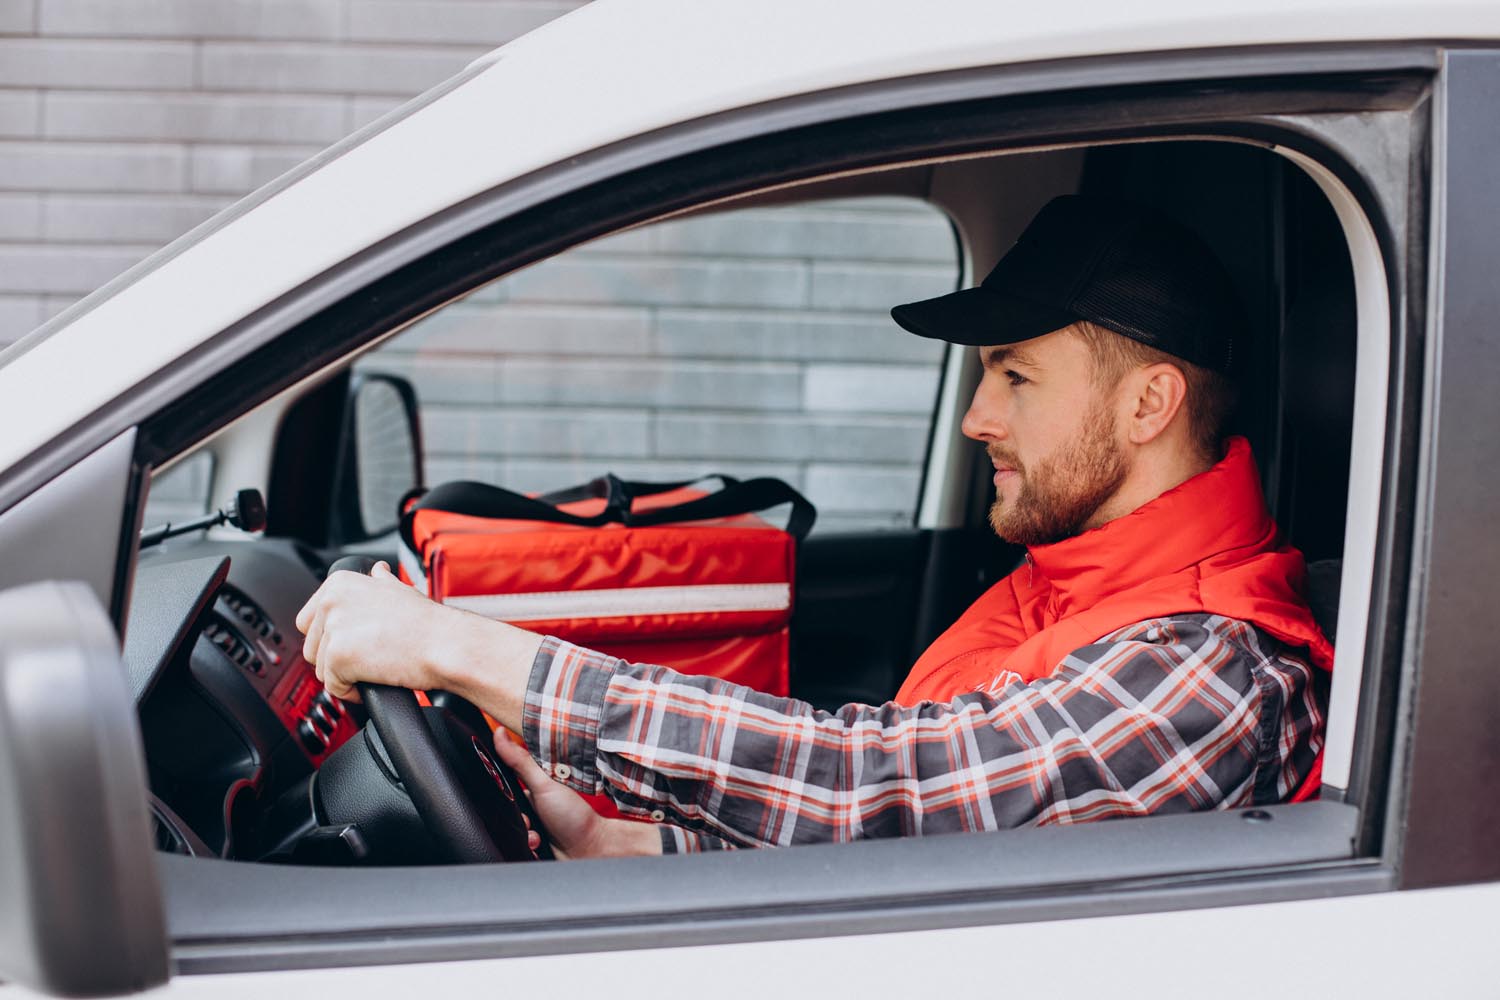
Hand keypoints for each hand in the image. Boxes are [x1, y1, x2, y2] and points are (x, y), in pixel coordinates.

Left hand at [295, 563, 539, 730]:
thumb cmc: (429, 623)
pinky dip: (352, 692)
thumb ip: (379, 582)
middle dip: (337, 660)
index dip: (332, 639)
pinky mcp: (338, 656)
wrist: (446, 644)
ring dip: (346, 676)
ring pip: (321, 669)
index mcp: (340, 583)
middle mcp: (331, 601)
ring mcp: (334, 628)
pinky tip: (376, 681)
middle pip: (312, 647)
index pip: (310, 621)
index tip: (356, 645)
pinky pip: (333, 687)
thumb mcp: (400, 589)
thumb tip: (377, 572)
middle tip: (370, 659)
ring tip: (376, 669)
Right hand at [493, 735, 661, 859]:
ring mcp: (532, 828)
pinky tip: (538, 848)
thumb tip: (499, 732)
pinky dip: (526, 850)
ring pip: (509, 834)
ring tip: (537, 837)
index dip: (500, 797)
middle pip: (504, 815)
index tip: (508, 800)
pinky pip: (516, 849)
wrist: (590, 850)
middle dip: (514, 822)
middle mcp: (530, 807)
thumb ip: (520, 761)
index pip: (502, 789)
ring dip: (522, 837)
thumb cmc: (574, 816)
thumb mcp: (544, 785)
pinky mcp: (532, 846)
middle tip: (529, 822)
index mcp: (531, 788)